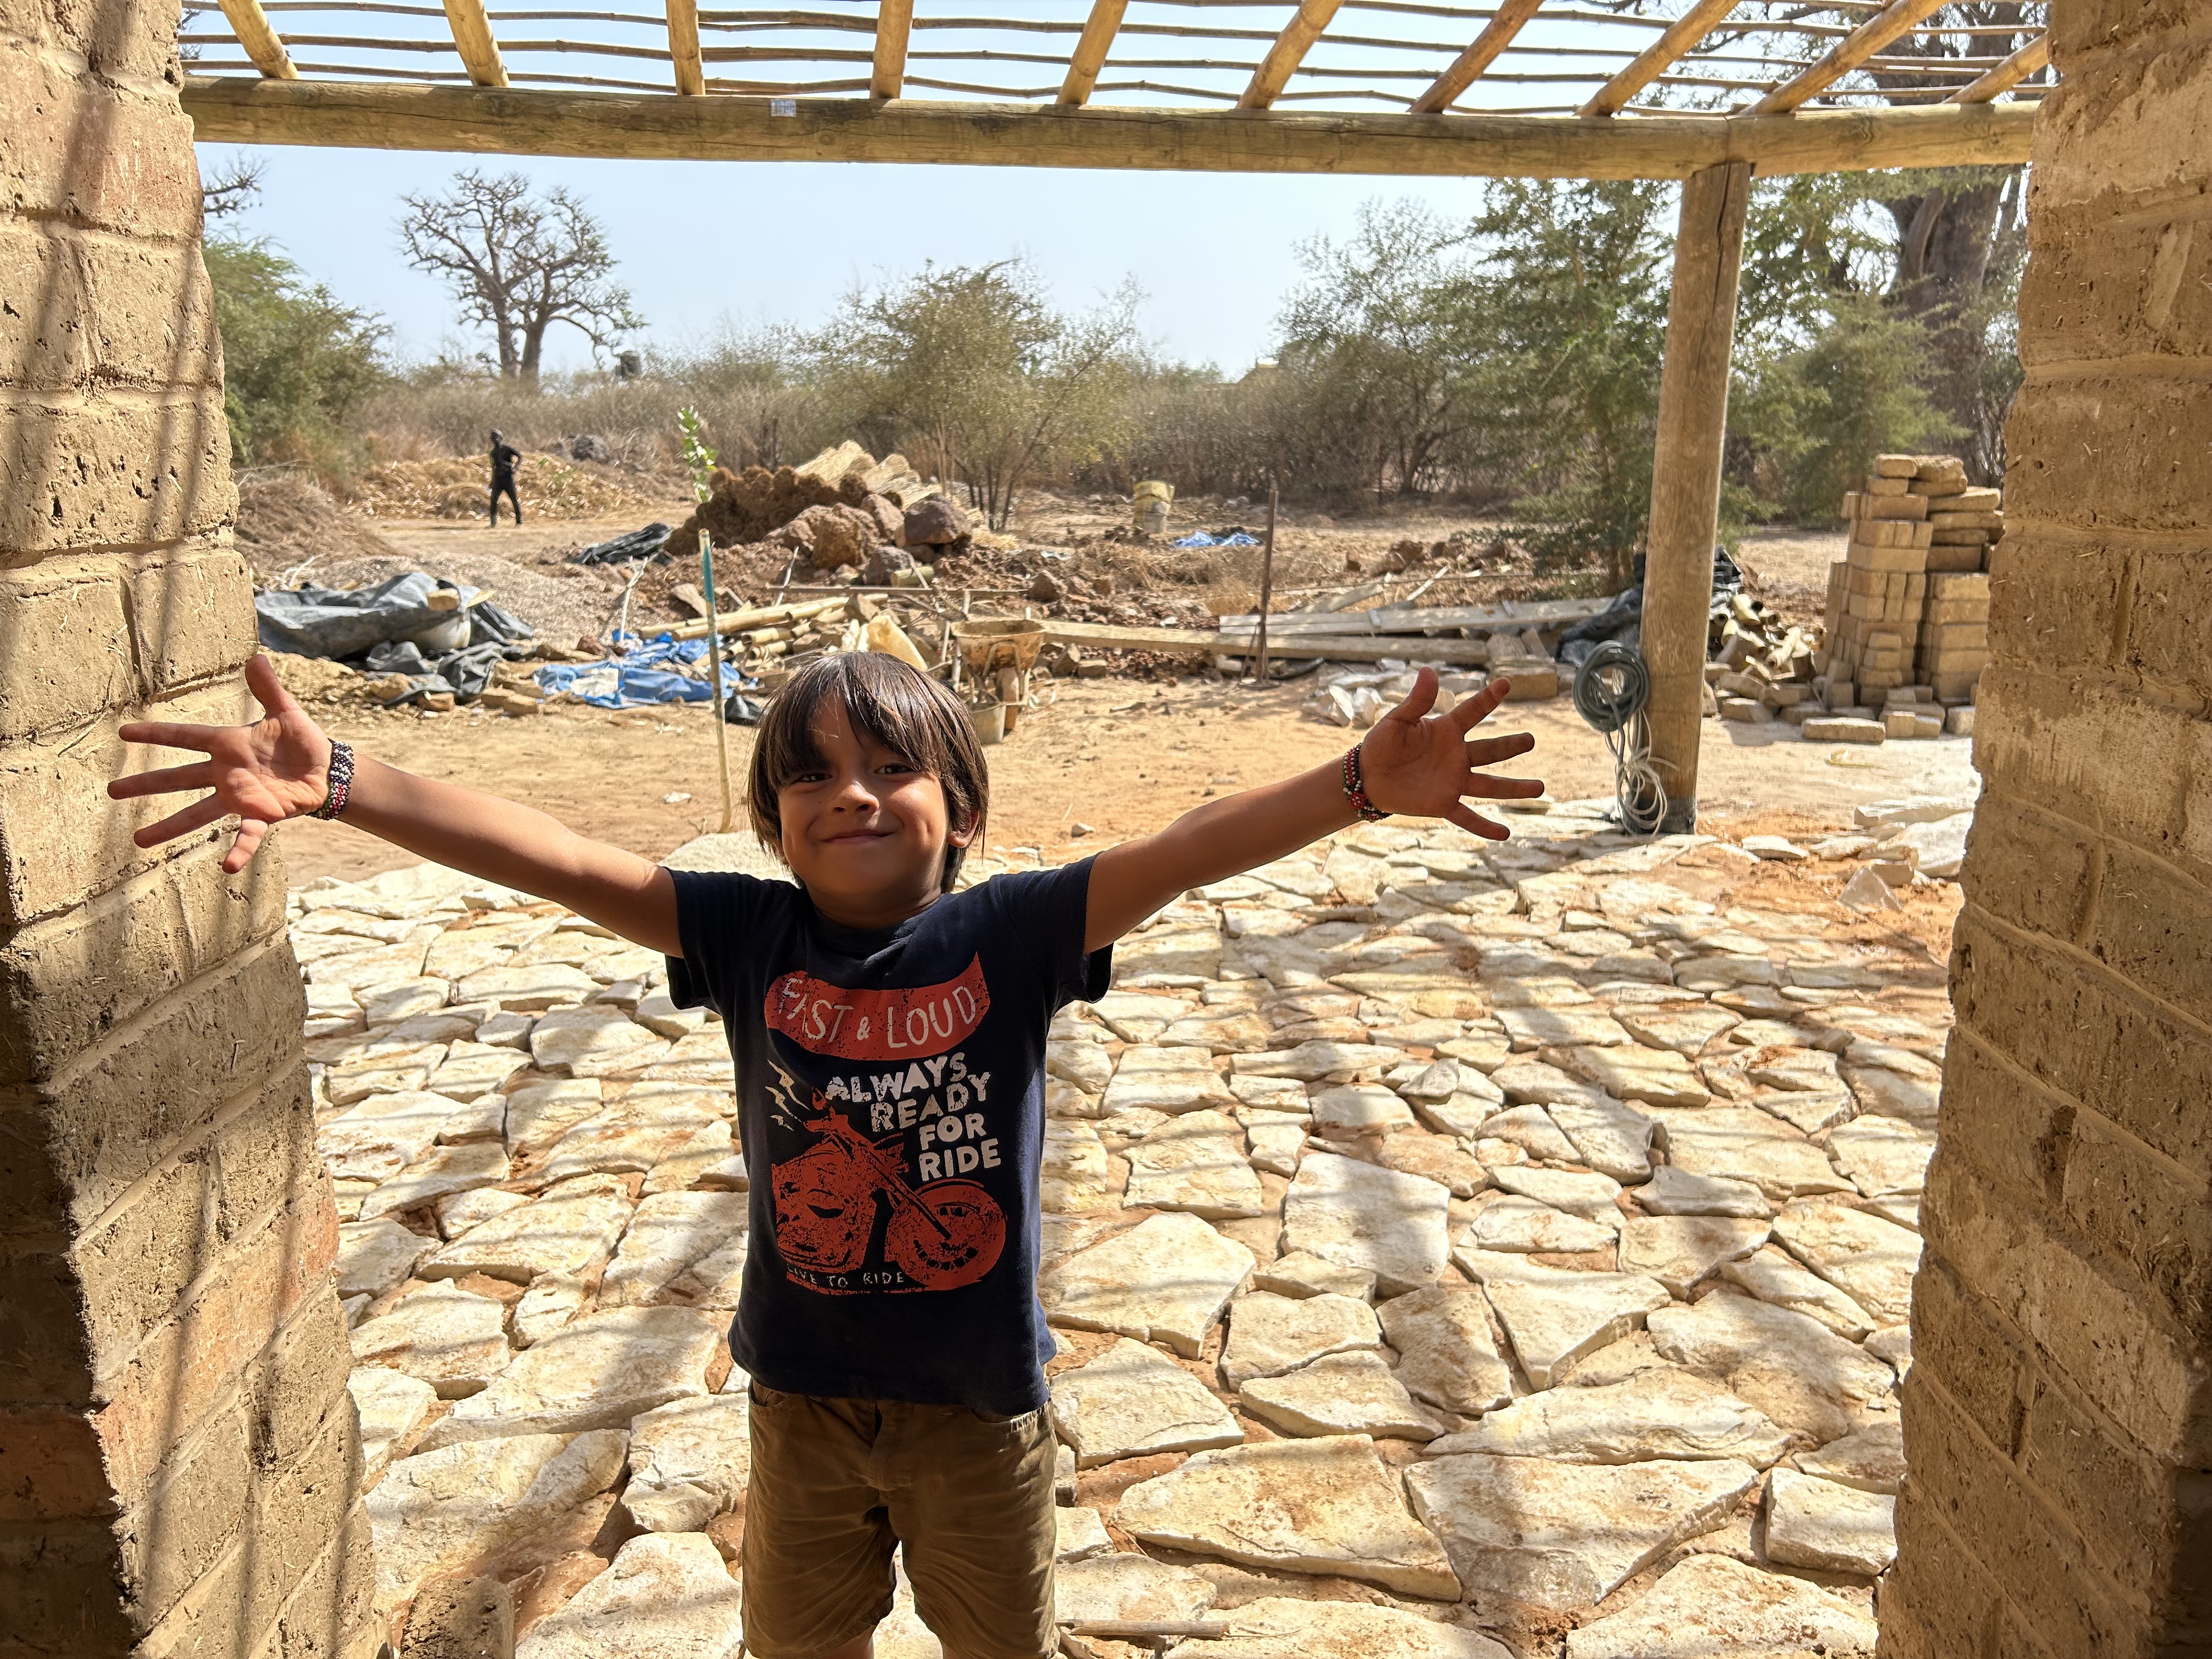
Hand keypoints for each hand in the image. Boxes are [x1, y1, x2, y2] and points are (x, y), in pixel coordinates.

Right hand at [107, 654, 336, 871]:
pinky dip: (239, 850)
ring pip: (198, 812)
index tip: (123, 732)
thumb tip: (256, 657)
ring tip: (140, 841)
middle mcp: (226, 773)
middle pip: (179, 778)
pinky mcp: (262, 815)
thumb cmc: (302, 741)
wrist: (328, 770)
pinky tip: (228, 867)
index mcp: (228, 745)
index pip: (186, 736)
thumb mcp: (286, 712)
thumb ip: (268, 689)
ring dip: (170, 826)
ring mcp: (240, 797)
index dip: (156, 733)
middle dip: (146, 784)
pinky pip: (247, 835)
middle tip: (112, 791)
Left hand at [1357, 668, 1542, 840]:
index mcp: (1446, 731)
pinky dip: (1485, 826)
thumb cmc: (1382, 744)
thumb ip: (1416, 701)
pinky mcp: (1443, 803)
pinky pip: (1467, 816)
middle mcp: (1457, 756)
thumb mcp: (1397, 721)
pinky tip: (1505, 834)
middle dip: (1511, 745)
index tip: (1505, 683)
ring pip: (1489, 785)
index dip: (1488, 698)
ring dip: (1514, 788)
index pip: (1472, 712)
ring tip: (1540, 788)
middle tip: (1531, 739)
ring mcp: (1453, 781)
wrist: (1368, 777)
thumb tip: (1428, 670)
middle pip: (1490, 750)